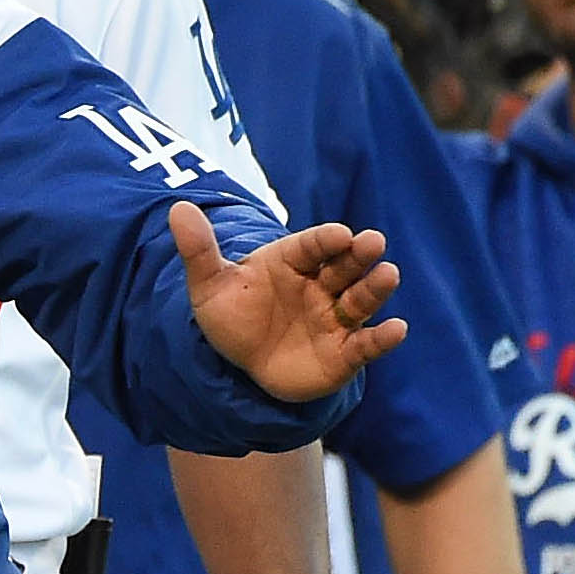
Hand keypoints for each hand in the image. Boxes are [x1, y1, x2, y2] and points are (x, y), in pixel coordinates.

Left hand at [175, 203, 405, 401]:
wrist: (241, 364)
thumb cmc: (232, 316)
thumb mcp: (210, 285)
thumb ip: (199, 250)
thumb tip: (177, 208)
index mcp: (292, 261)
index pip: (313, 245)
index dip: (327, 239)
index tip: (341, 234)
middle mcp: (320, 285)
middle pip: (343, 266)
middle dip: (359, 255)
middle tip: (373, 242)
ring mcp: (335, 318)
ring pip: (360, 300)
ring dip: (375, 288)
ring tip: (389, 274)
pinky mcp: (344, 353)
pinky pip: (366, 344)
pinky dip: (383, 338)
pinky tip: (397, 329)